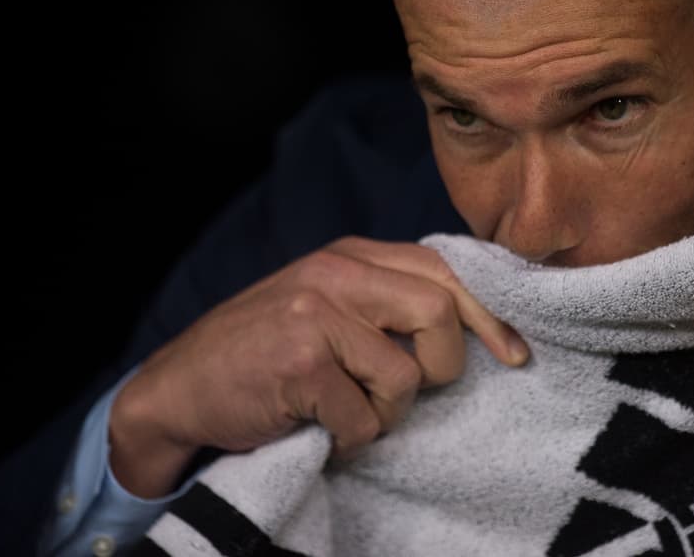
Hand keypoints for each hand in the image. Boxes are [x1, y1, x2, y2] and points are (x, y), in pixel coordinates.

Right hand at [108, 236, 528, 496]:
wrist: (177, 389)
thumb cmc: (263, 354)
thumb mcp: (326, 306)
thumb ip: (385, 301)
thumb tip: (472, 322)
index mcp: (349, 255)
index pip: (444, 269)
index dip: (489, 313)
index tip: (516, 353)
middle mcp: (334, 272)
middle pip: (440, 312)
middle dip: (439, 367)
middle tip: (401, 392)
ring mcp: (314, 313)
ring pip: (405, 376)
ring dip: (382, 413)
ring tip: (340, 408)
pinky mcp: (299, 362)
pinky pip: (364, 418)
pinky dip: (347, 438)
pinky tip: (314, 426)